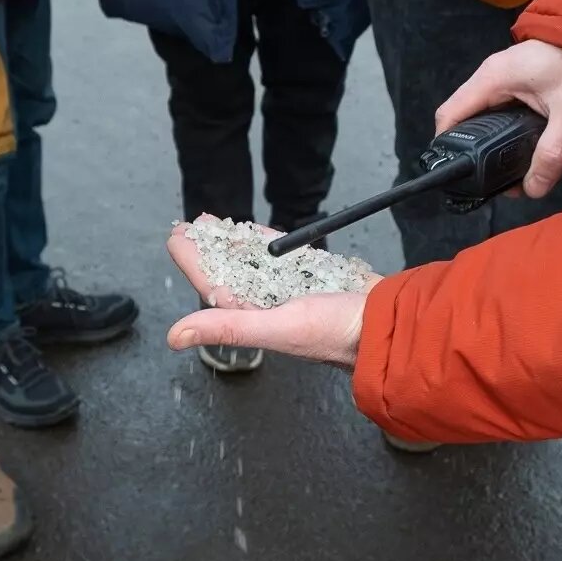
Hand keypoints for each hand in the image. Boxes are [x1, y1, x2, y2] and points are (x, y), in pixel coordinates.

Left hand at [165, 217, 382, 369]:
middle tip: (191, 224)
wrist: (388, 322)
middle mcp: (270, 304)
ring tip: (216, 224)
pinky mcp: (315, 278)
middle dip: (209, 247)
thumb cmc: (336, 331)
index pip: (212, 285)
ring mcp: (292, 290)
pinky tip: (255, 234)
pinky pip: (285, 256)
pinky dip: (269, 243)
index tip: (176, 236)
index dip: (192, 260)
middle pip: (230, 270)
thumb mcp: (276, 326)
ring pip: (255, 261)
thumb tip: (173, 337)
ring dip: (234, 242)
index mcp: (254, 317)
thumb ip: (227, 327)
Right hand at [435, 39, 561, 197]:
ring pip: (481, 114)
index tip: (458, 173)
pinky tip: (518, 146)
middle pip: (463, 118)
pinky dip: (501, 129)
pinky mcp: (516, 80)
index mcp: (491, 79)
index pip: (449, 115)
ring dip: (488, 141)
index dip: (446, 146)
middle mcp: (489, 76)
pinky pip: (497, 108)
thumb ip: (552, 153)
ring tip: (505, 168)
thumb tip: (532, 190)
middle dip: (472, 150)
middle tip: (489, 179)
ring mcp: (502, 76)